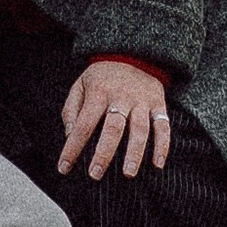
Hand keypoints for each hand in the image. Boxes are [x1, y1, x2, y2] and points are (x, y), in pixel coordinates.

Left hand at [58, 57, 171, 179]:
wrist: (132, 52)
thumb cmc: (101, 78)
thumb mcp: (80, 86)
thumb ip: (71, 110)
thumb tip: (69, 136)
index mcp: (98, 92)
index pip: (84, 124)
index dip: (73, 147)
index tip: (64, 168)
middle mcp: (121, 96)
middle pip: (113, 128)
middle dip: (104, 153)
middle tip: (95, 174)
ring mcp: (142, 100)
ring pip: (140, 129)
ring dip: (135, 152)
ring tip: (128, 173)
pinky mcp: (158, 103)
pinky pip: (163, 126)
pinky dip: (162, 145)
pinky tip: (157, 164)